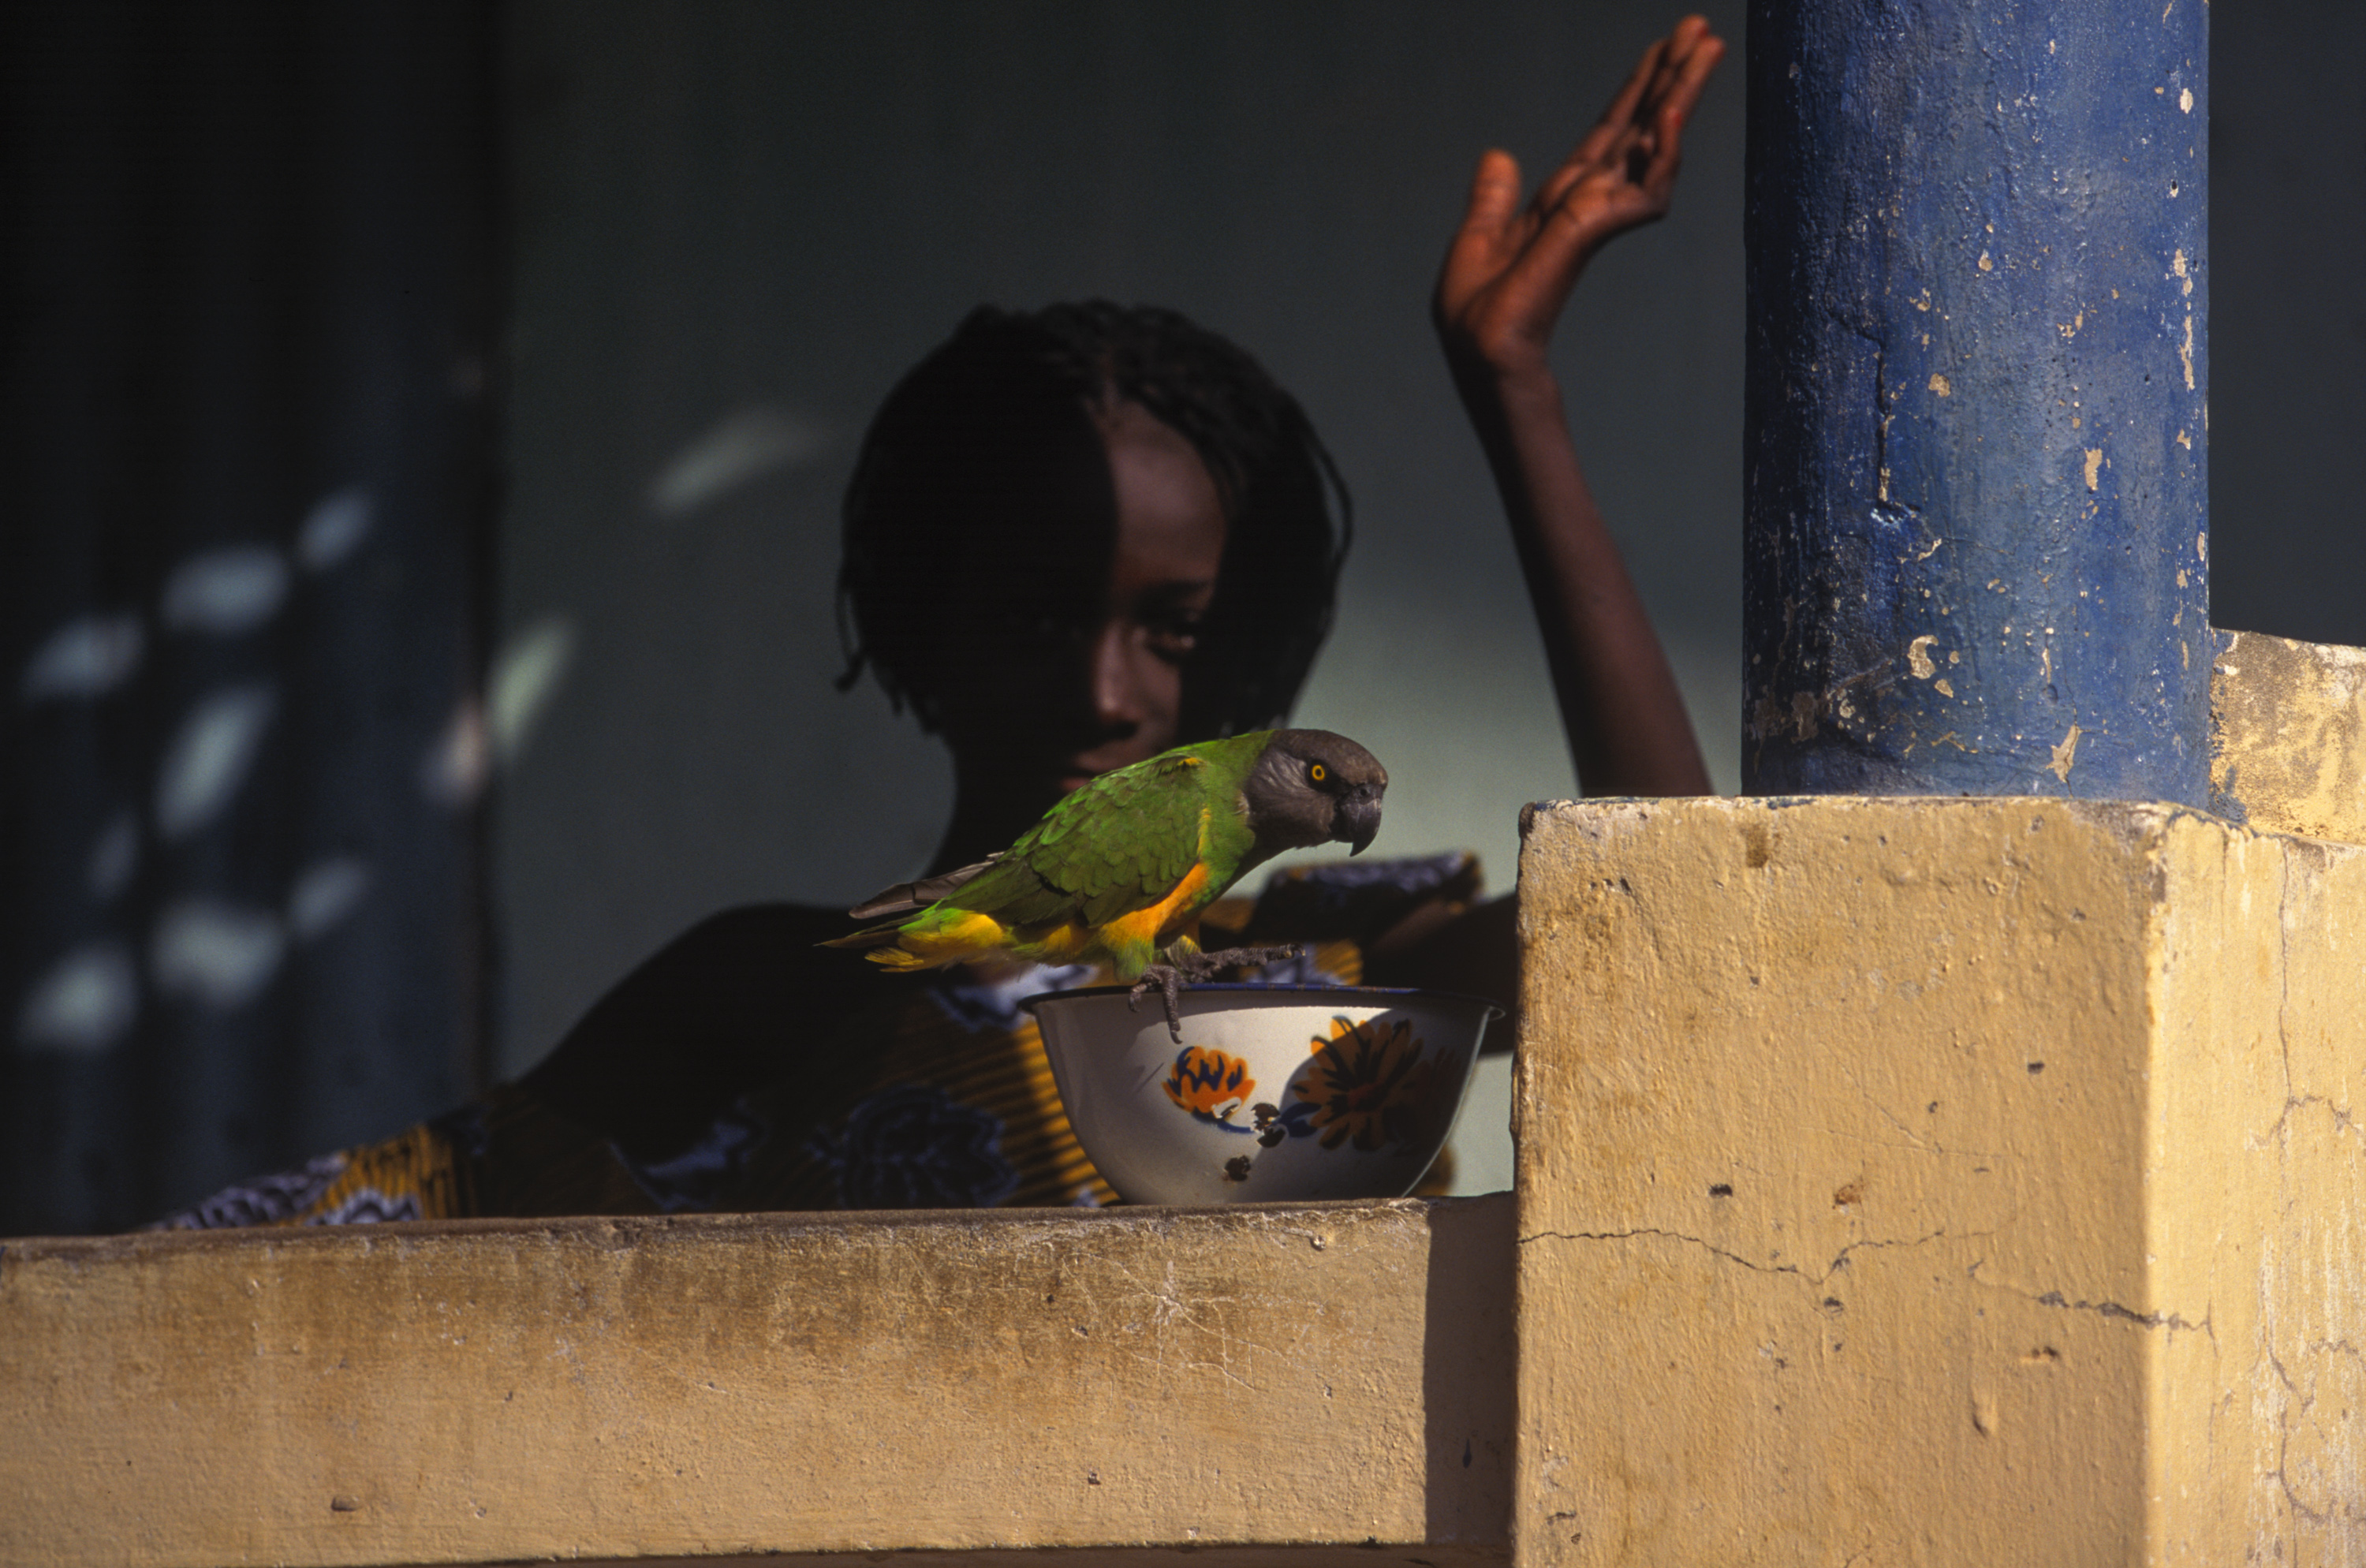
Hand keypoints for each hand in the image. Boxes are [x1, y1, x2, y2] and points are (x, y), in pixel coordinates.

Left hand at [1435, 17, 1725, 379]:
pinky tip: (1669, 111)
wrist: (1480, 351)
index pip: (1608, 133)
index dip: (1636, 90)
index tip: (1662, 47)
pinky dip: (1659, 146)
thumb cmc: (1476, 316)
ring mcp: (1601, 214)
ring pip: (1653, 143)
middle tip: (1703, 29)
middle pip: (1640, 126)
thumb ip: (1492, 198)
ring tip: (1706, 45)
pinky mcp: (1599, 229)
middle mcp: (1590, 201)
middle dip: (1671, 78)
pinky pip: (1644, 181)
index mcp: (1563, 199)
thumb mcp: (1477, 240)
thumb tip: (1498, 155)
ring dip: (1679, 93)